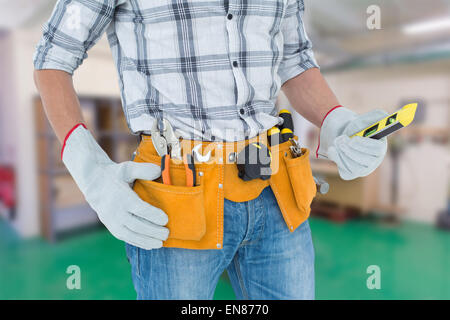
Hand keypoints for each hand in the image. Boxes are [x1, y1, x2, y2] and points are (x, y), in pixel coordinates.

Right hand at [62, 124, 168, 248]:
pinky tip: (150, 245)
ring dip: (146, 240)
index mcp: (122, 196)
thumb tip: (159, 172)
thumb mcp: (127, 168)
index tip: (165, 219)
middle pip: (137, 225)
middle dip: (153, 231)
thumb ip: (143, 170)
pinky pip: (125, 237)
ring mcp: (111, 221)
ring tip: (160, 243)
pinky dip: (138, 242)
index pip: (140, 209)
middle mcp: (115, 211)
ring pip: (130, 234)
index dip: (153, 215)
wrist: (93, 183)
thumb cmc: (115, 175)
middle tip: (167, 233)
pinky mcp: (110, 226)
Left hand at [316, 107, 387, 179]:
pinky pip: (346, 172)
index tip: (354, 139)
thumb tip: (385, 115)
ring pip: (355, 167)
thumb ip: (375, 116)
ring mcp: (363, 169)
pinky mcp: (352, 174)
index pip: (378, 150)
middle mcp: (374, 161)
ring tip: (337, 143)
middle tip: (341, 141)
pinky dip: (338, 161)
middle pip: (367, 160)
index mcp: (380, 147)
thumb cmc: (355, 130)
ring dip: (343, 154)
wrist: (342, 137)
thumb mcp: (363, 121)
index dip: (366, 145)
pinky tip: (333, 151)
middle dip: (351, 150)